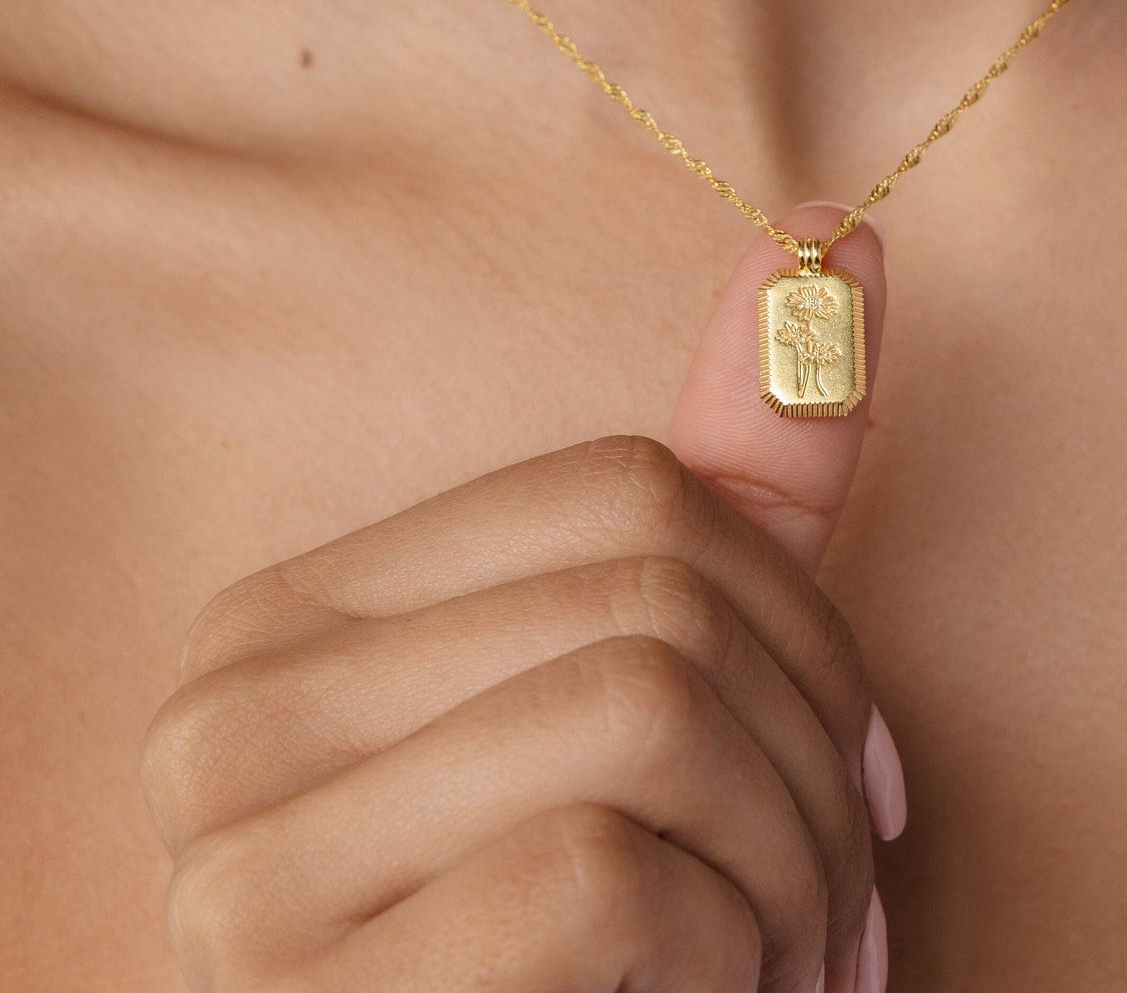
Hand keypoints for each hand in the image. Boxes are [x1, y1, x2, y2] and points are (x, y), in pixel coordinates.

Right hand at [141, 202, 899, 992]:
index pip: (627, 490)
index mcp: (303, 618)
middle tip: (847, 901)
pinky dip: (733, 951)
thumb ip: (741, 481)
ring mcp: (242, 850)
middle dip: (819, 760)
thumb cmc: (586, 950)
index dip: (802, 621)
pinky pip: (608, 863)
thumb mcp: (665, 698)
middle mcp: (232, 707)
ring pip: (648, 700)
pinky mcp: (302, 982)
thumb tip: (841, 238)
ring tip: (799, 968)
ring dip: (793, 864)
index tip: (862, 770)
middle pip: (656, 590)